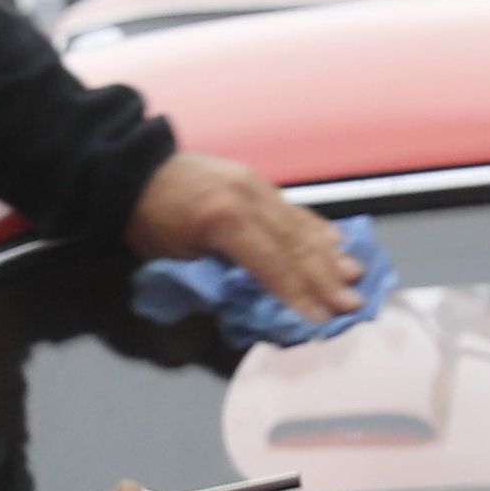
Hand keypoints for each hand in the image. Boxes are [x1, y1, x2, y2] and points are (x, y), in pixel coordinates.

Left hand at [127, 148, 354, 317]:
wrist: (134, 173)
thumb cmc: (148, 220)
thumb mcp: (174, 258)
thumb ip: (215, 279)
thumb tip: (250, 302)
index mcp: (224, 219)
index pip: (270, 263)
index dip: (297, 293)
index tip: (319, 317)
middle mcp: (248, 198)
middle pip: (294, 244)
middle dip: (325, 277)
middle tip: (351, 302)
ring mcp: (255, 186)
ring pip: (299, 224)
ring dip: (329, 254)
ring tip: (355, 275)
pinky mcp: (257, 182)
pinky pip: (293, 208)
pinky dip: (316, 227)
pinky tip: (336, 241)